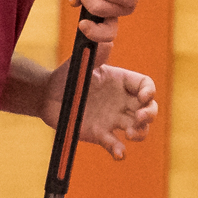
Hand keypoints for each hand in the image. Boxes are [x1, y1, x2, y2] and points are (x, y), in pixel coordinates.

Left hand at [43, 61, 157, 160]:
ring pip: (138, 129)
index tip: (143, 97)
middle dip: (149, 114)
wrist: (48, 95)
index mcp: (122, 82)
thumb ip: (97, 56)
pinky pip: (114, 144)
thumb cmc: (68, 75)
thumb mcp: (83, 63)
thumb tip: (106, 43)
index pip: (145, 86)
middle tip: (139, 118)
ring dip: (140, 133)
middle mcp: (123, 102)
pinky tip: (119, 154)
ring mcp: (113, 119)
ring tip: (130, 134)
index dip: (149, 92)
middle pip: (148, 109)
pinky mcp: (101, 135)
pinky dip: (119, 151)